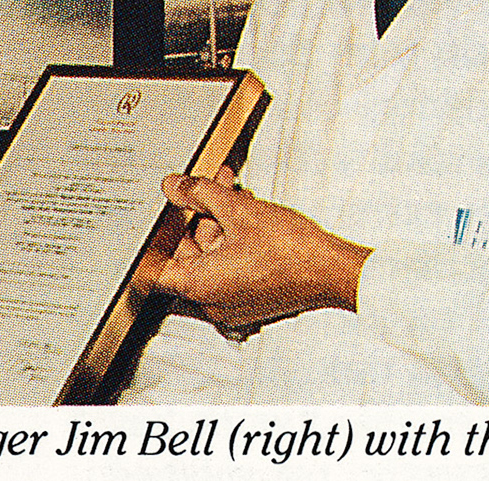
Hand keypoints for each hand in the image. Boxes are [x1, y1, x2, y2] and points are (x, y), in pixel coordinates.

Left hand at [154, 173, 371, 330]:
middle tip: (202, 190)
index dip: (154, 239)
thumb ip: (200, 194)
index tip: (156, 220)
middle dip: (196, 218)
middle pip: (188, 256)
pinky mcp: (253, 298)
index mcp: (200, 285)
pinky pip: (231, 267)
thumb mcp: (238, 210)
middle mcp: (213, 301)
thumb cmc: (292, 252)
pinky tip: (245, 213)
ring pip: (212, 258)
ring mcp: (234, 302)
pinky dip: (233, 241)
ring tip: (229, 193)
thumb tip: (176, 186)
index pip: (156, 268)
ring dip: (218, 224)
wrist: (333, 270)